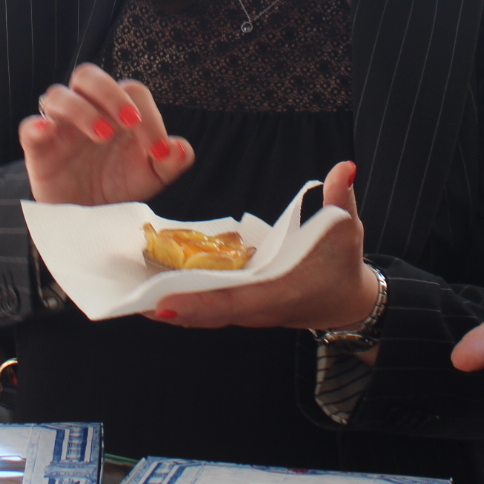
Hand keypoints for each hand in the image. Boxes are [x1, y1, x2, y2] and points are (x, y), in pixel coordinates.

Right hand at [21, 64, 193, 205]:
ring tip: (102, 135)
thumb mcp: (151, 177)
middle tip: (130, 121)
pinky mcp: (38, 147)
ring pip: (59, 95)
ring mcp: (60, 126)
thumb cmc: (118, 186)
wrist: (87, 217)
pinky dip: (38, 125)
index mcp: (116, 110)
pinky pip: (30, 126)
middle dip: (111, 94)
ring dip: (82, 109)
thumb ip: (170, 162)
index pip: (132, 92)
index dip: (150, 115)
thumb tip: (182, 149)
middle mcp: (87, 109)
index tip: (158, 150)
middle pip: (88, 76)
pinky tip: (49, 131)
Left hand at [151, 160, 377, 331]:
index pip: (233, 302)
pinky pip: (210, 308)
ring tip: (136, 297)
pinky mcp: (244, 309)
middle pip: (208, 314)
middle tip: (135, 301)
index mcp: (278, 293)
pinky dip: (186, 302)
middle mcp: (258, 309)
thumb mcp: (347, 230)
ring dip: (173, 307)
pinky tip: (159, 291)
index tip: (164, 303)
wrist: (348, 301)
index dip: (198, 304)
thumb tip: (344, 168)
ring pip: (205, 315)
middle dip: (172, 308)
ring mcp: (249, 313)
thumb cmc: (345, 264)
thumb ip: (341, 199)